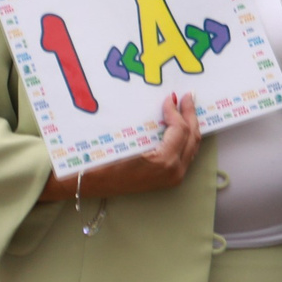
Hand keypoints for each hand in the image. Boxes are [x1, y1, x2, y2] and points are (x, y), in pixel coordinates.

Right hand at [41, 94, 199, 202]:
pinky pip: (185, 155)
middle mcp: (173, 171)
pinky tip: (181, 128)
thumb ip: (149, 123)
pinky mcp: (169, 179)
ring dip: (190, 127)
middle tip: (188, 97)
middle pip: (192, 137)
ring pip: (191, 147)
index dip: (176, 111)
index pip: (180, 129)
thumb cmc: (100, 160)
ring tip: (187, 110)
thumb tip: (165, 103)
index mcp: (163, 161)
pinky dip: (185, 139)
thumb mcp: (126, 139)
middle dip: (191, 115)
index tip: (169, 98)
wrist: (88, 184)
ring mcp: (173, 177)